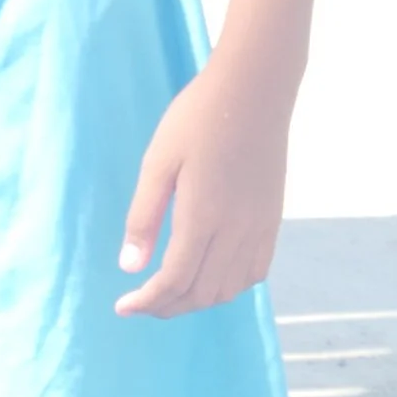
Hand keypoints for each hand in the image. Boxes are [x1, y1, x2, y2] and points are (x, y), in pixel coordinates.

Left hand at [115, 55, 294, 318]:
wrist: (254, 90)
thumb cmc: (197, 119)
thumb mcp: (158, 163)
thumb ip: (144, 217)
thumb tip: (129, 267)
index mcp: (203, 217)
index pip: (175, 280)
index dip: (148, 301)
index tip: (123, 306)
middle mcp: (236, 230)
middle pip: (203, 293)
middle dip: (168, 306)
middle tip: (141, 302)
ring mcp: (260, 227)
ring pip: (230, 288)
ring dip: (198, 300)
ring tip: (170, 292)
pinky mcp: (273, 218)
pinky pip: (256, 271)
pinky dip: (231, 286)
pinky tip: (210, 275)